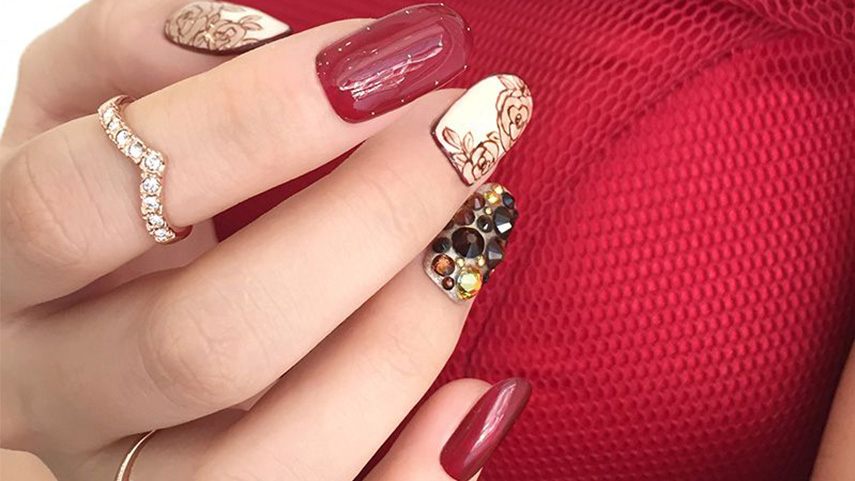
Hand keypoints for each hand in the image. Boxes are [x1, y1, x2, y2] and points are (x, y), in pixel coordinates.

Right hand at [0, 1, 532, 479]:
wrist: (105, 309)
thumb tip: (235, 29)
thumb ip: (125, 52)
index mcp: (11, 277)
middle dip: (362, 224)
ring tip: (472, 241)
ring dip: (399, 341)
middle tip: (459, 140)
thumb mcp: (82, 112)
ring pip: (273, 454)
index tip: (383, 62)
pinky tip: (481, 395)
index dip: (243, 125)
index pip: (86, 201)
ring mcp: (137, 477)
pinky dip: (419, 469)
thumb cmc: (112, 203)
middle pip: (204, 339)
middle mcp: (59, 393)